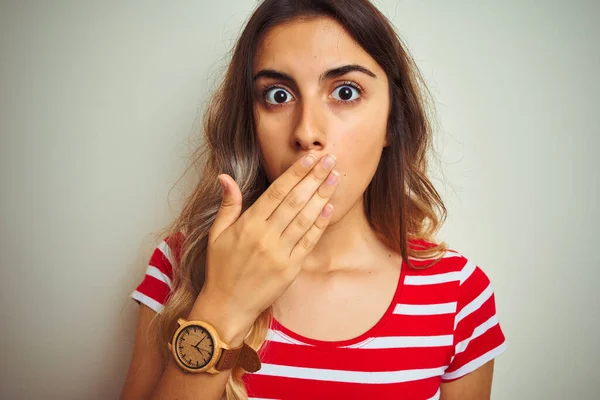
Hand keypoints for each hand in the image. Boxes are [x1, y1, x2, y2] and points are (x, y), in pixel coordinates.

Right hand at [201, 153, 338, 334]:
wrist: (228, 305)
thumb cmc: (221, 268)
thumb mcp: (217, 234)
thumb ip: (228, 204)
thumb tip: (225, 176)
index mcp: (248, 225)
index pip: (276, 192)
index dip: (295, 173)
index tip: (310, 157)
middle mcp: (265, 236)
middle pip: (295, 201)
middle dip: (314, 177)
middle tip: (329, 159)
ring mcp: (280, 253)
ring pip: (305, 218)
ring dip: (322, 196)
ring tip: (335, 177)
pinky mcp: (291, 269)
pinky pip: (308, 242)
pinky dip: (320, 224)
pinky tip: (330, 208)